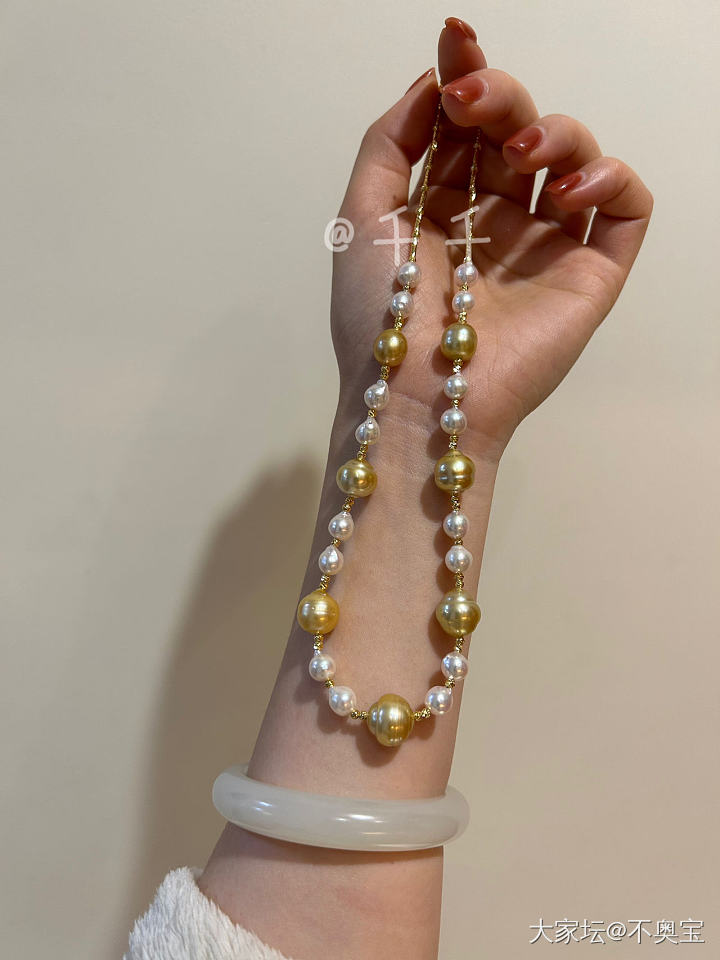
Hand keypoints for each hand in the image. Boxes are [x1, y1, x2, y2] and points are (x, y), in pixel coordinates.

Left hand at [331, 18, 652, 461]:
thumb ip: (389, 143)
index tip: (455, 39)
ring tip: (519, 152)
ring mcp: (546, 245)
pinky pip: (624, 207)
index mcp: (444, 208)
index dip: (464, 75)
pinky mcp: (590, 274)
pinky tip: (565, 189)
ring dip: (552, 130)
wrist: (415, 395)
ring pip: (574, 156)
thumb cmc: (381, 319)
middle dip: (499, 96)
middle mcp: (498, 221)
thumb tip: (428, 84)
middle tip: (473, 97)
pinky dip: (609, 177)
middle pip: (517, 130)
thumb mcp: (361, 217)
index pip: (466, 127)